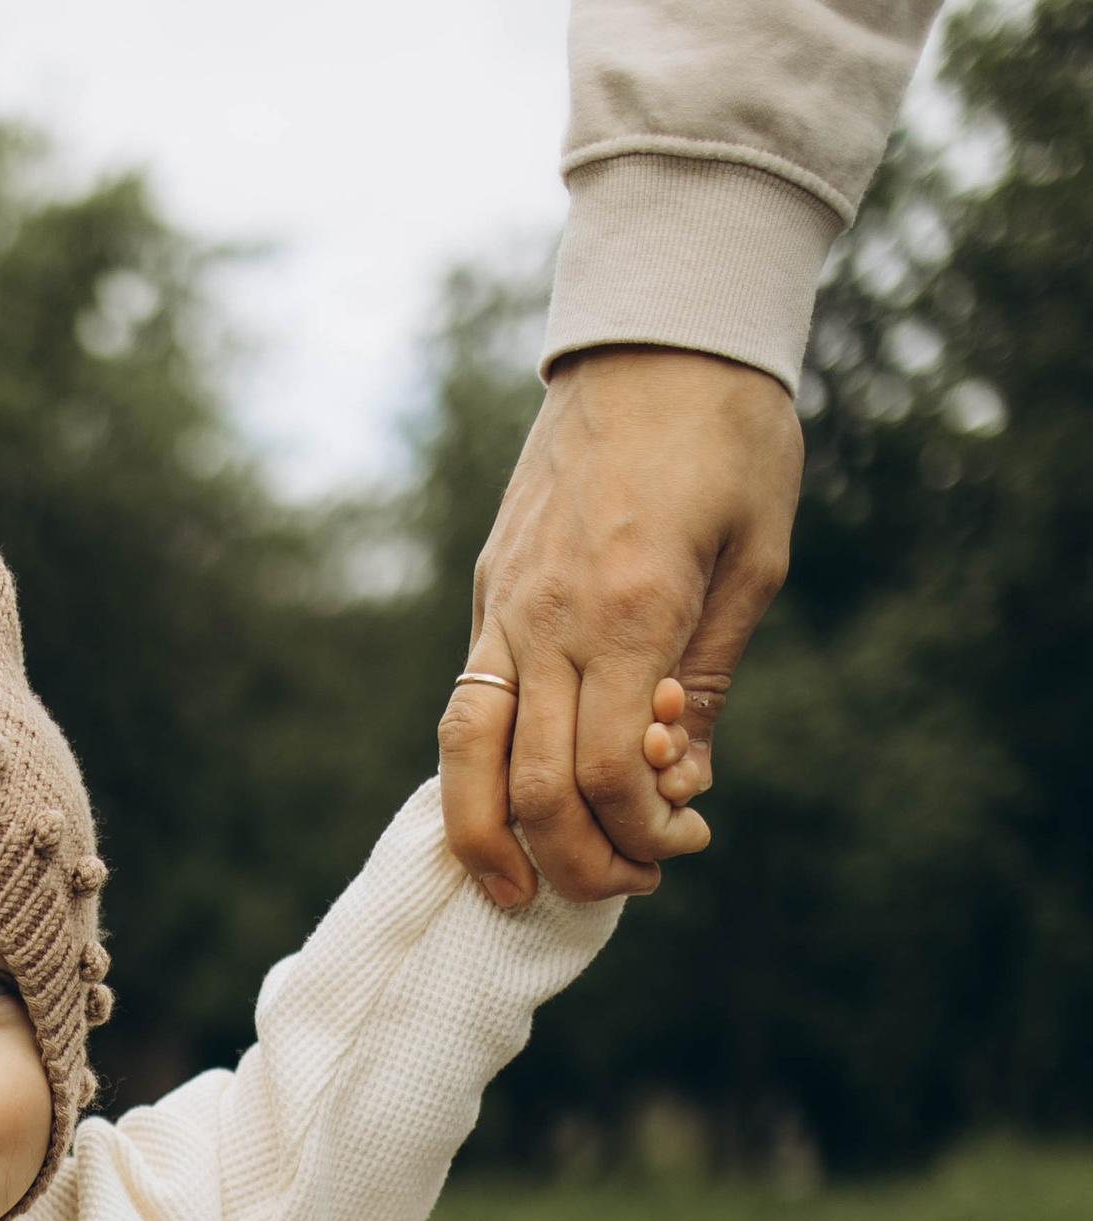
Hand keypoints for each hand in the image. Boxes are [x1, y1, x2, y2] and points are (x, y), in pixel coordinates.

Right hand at [439, 347, 802, 907]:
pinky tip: (513, 801)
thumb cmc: (730, 437)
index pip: (605, 774)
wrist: (654, 332)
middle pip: (528, 788)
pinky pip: (468, 703)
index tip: (683, 841)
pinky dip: (482, 773)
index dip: (640, 834)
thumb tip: (679, 783)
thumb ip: (709, 681)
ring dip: (488, 840)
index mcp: (627, 613)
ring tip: (517, 888)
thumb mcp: (756, 562)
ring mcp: (504, 605)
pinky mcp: (489, 589)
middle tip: (623, 884)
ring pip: (463, 755)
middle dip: (575, 860)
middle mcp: (547, 618)